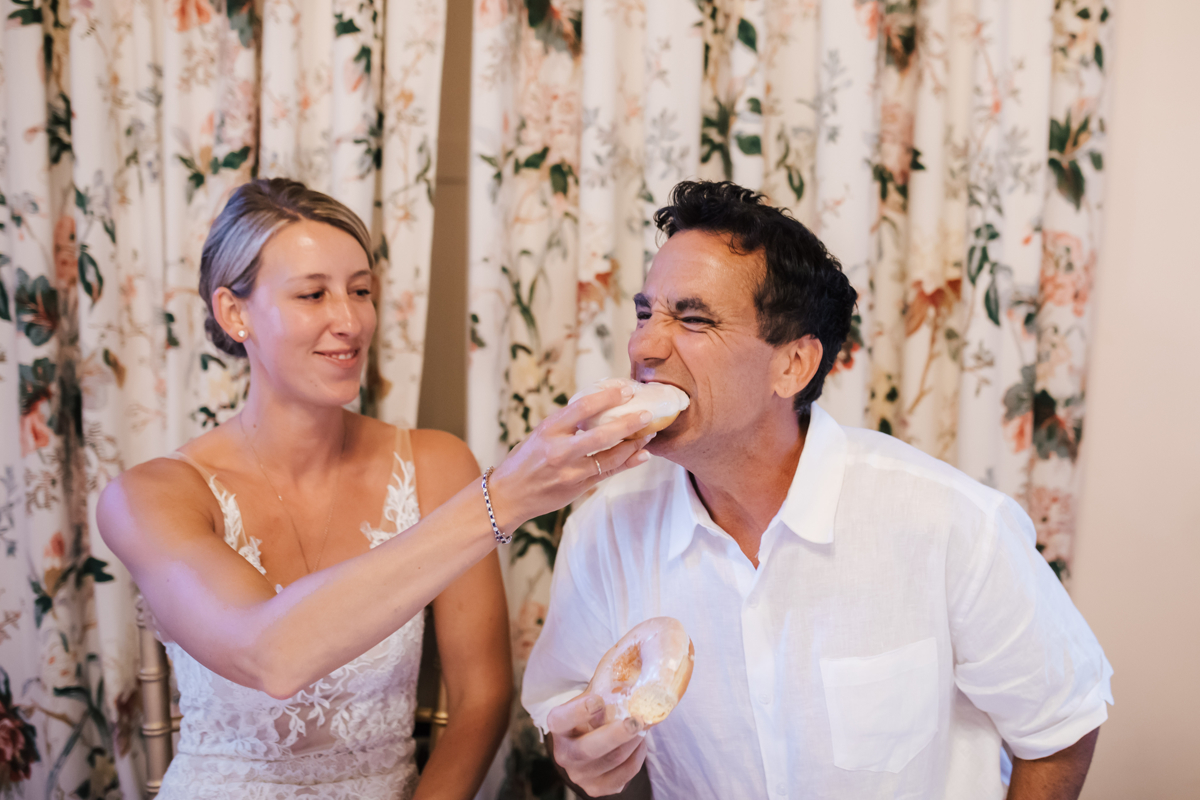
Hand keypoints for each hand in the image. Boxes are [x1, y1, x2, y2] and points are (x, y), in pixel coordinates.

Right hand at [488, 384, 651, 528]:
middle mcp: (560, 450)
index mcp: (549, 430)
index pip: (583, 407)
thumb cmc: (524, 461)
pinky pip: (608, 473)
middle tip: (647, 413)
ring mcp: (570, 472)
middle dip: (629, 423)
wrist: (508, 496)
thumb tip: (598, 407)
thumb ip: (566, 424)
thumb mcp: (540, 434)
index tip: (625, 390)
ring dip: (633, 444)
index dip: (607, 397)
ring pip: (610, 457)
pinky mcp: (577, 487)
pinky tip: (641, 455)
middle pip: (602, 434)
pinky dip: (627, 463)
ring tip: (648, 434)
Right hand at [547, 694, 646, 796]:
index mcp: (558, 727)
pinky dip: (637, 757)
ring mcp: (579, 775)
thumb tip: (638, 669)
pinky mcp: (596, 788)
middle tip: (636, 721)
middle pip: (588, 749)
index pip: (561, 720)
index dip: (579, 712)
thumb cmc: (593, 715)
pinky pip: (624, 775)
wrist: (588, 742)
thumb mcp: (593, 697)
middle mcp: (564, 754)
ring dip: (634, 742)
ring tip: (644, 725)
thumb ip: (608, 687)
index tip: (599, 700)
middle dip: (616, 735)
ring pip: (613, 760)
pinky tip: (640, 743)